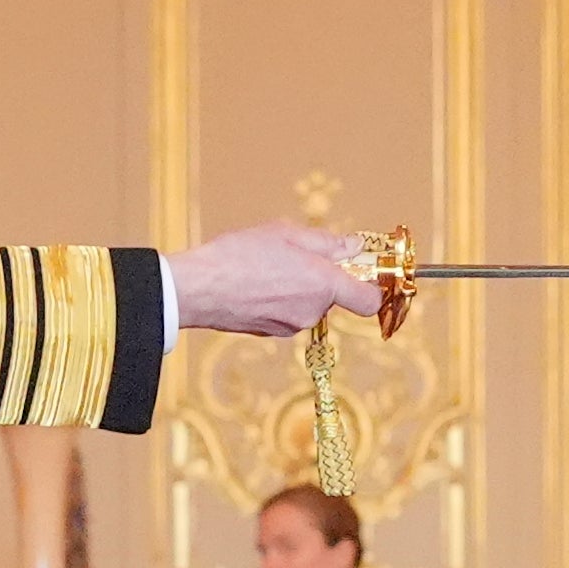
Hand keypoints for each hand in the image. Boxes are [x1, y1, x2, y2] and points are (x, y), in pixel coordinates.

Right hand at [168, 221, 377, 337]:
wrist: (196, 289)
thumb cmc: (238, 257)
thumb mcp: (287, 234)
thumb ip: (328, 242)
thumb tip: (355, 247)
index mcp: (323, 285)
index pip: (369, 301)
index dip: (372, 287)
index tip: (365, 272)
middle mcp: (312, 311)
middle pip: (333, 296)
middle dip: (322, 277)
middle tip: (296, 254)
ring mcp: (291, 325)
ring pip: (308, 303)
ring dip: (297, 285)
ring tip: (267, 265)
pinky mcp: (271, 333)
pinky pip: (287, 311)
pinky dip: (279, 298)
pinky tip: (255, 282)